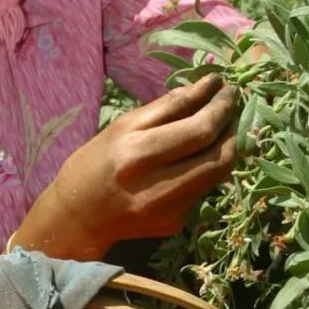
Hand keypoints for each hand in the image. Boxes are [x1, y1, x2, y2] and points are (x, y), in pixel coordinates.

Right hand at [0, 74, 237, 308]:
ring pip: (218, 172)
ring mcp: (169, 209)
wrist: (77, 218)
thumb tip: (206, 86)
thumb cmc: (94, 164)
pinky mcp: (175, 223)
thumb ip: (166, 108)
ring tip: (224, 124)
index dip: (219, 105)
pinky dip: (207, 166)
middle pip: (217, 153)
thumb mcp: (122, 127)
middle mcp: (156, 186)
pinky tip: (198, 154)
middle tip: (231, 102)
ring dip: (228, 144)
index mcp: (136, 155)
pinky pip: (203, 188)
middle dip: (230, 123)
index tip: (225, 85)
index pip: (197, 129)